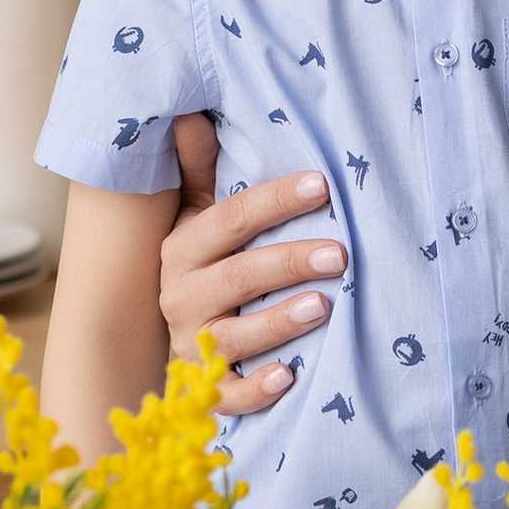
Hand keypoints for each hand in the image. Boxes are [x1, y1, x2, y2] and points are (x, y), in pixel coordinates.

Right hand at [158, 118, 347, 417]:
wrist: (168, 339)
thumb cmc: (203, 266)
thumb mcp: (196, 214)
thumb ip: (201, 168)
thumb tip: (193, 113)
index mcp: (183, 248)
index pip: (230, 219)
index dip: (275, 201)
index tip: (322, 185)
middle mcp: (181, 296)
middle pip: (238, 276)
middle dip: (289, 262)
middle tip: (340, 254)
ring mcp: (192, 345)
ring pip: (232, 336)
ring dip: (277, 322)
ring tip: (322, 307)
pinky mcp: (204, 389)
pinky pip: (227, 394)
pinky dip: (255, 390)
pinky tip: (288, 378)